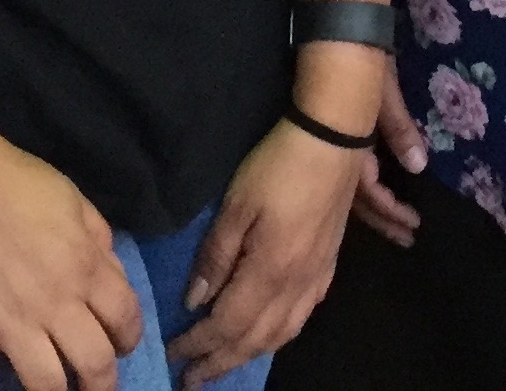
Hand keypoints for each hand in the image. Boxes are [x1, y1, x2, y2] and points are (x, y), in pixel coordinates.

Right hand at [0, 134, 141, 390]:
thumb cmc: (14, 180)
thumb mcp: (74, 200)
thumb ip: (98, 240)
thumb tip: (111, 273)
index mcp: (85, 267)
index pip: (125, 319)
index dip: (129, 338)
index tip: (121, 345)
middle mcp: (55, 303)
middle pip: (95, 365)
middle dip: (102, 383)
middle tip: (94, 384)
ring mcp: (9, 323)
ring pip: (47, 386)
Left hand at [168, 118, 365, 385]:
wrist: (333, 138)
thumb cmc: (279, 165)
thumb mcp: (237, 205)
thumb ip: (216, 256)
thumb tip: (195, 301)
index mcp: (269, 273)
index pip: (227, 325)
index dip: (198, 344)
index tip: (172, 355)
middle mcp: (296, 286)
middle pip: (255, 340)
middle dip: (221, 362)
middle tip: (192, 378)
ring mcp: (316, 278)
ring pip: (281, 334)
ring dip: (249, 354)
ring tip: (225, 363)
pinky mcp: (328, 266)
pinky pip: (302, 317)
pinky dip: (278, 335)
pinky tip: (269, 333)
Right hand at [352, 60, 426, 249]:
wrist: (337, 33)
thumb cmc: (363, 62)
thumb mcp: (384, 95)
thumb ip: (400, 130)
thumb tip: (418, 165)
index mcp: (351, 147)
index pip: (370, 193)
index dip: (391, 213)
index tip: (413, 227)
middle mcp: (340, 153)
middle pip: (358, 200)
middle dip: (383, 222)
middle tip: (406, 240)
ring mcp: (337, 146)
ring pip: (351, 191)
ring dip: (375, 211)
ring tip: (397, 228)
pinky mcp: (339, 135)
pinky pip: (348, 175)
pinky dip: (364, 191)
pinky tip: (375, 196)